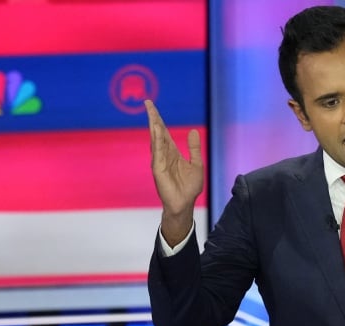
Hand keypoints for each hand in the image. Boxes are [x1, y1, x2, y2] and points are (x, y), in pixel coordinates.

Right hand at [145, 100, 203, 244]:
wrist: (184, 204)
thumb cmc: (189, 187)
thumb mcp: (196, 164)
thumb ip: (194, 148)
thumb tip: (193, 130)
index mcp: (172, 152)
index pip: (164, 132)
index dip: (158, 119)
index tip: (152, 106)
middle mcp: (164, 154)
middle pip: (157, 132)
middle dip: (153, 117)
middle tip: (148, 103)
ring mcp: (159, 161)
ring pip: (156, 139)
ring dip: (154, 126)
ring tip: (152, 112)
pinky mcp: (158, 169)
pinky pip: (157, 152)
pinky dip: (156, 140)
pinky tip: (156, 130)